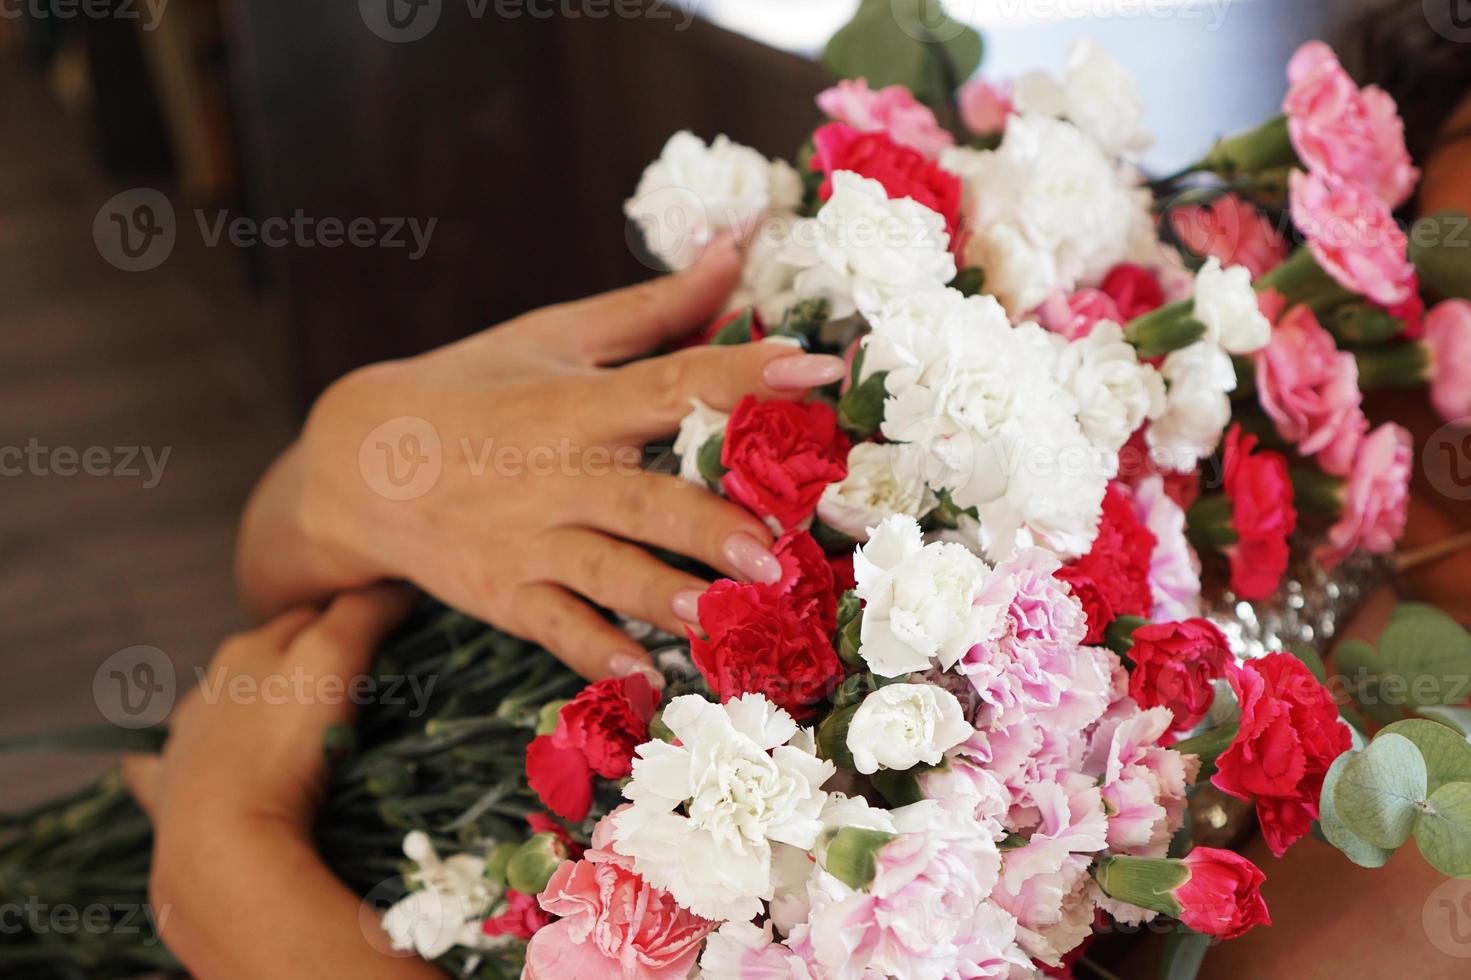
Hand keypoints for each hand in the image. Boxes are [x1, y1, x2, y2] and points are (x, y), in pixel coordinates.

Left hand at [124, 586, 436, 978]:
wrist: (224, 838)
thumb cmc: (283, 741)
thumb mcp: (334, 658)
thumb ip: (364, 610)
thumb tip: (398, 582)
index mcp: (249, 650)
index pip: (308, 617)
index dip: (347, 620)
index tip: (383, 635)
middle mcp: (211, 688)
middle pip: (262, 659)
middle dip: (297, 663)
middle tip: (346, 686)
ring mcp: (183, 741)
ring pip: (212, 708)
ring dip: (242, 709)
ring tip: (283, 734)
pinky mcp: (166, 791)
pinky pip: (154, 766)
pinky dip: (164, 760)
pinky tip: (178, 767)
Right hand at [237, 235, 845, 679]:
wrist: (357, 463)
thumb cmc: (474, 388)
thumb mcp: (555, 336)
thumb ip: (654, 306)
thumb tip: (736, 246)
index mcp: (578, 403)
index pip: (672, 382)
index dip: (744, 373)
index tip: (817, 368)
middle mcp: (558, 473)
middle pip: (643, 498)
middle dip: (706, 523)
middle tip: (773, 549)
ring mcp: (528, 540)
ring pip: (606, 571)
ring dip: (665, 596)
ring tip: (724, 619)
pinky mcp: (504, 594)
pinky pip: (556, 627)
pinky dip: (596, 651)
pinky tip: (642, 677)